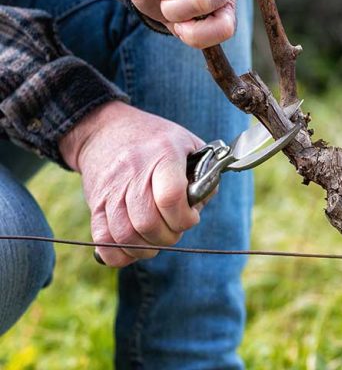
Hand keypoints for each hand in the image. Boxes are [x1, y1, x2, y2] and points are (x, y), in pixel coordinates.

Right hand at [60, 101, 203, 266]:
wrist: (106, 130)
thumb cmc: (157, 141)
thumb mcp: (188, 145)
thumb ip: (203, 176)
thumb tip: (198, 208)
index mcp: (164, 154)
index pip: (170, 197)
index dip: (184, 218)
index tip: (190, 218)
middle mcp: (134, 171)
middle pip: (147, 222)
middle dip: (167, 237)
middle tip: (173, 230)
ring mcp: (111, 188)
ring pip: (125, 235)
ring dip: (145, 248)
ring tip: (155, 240)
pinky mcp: (95, 203)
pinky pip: (102, 240)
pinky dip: (119, 254)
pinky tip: (133, 247)